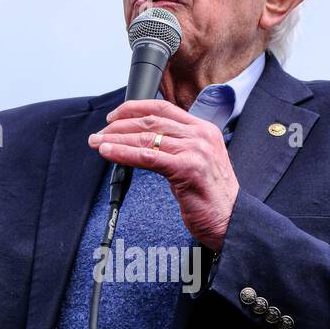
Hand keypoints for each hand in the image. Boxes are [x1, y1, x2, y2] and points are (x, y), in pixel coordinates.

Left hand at [88, 97, 240, 249]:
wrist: (231, 221)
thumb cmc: (212, 198)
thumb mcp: (196, 163)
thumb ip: (177, 149)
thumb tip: (144, 144)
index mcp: (204, 130)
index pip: (164, 108)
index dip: (135, 108)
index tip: (115, 116)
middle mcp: (201, 135)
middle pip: (152, 121)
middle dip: (120, 125)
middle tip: (101, 132)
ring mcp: (195, 151)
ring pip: (147, 138)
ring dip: (117, 139)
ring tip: (98, 142)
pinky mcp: (187, 169)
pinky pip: (148, 157)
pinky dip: (124, 153)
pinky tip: (109, 153)